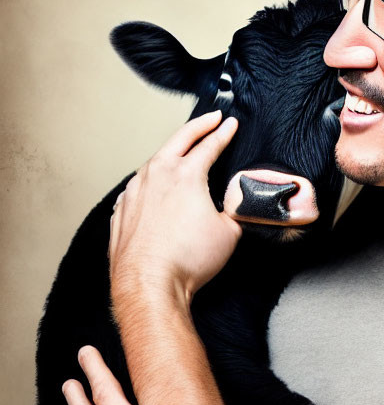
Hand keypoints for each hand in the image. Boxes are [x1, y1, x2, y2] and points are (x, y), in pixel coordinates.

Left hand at [109, 111, 242, 299]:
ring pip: (155, 160)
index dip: (224, 133)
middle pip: (180, 138)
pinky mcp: (122, 210)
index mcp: (186, 174)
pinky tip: (157, 185)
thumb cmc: (187, 259)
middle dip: (199, 125)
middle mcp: (157, 176)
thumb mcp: (230, 231)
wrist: (149, 285)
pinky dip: (152, 178)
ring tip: (183, 150)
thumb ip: (235, 209)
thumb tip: (239, 203)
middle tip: (211, 118)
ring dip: (172, 151)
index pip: (210, 145)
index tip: (231, 125)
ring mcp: (135, 192)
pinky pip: (139, 185)